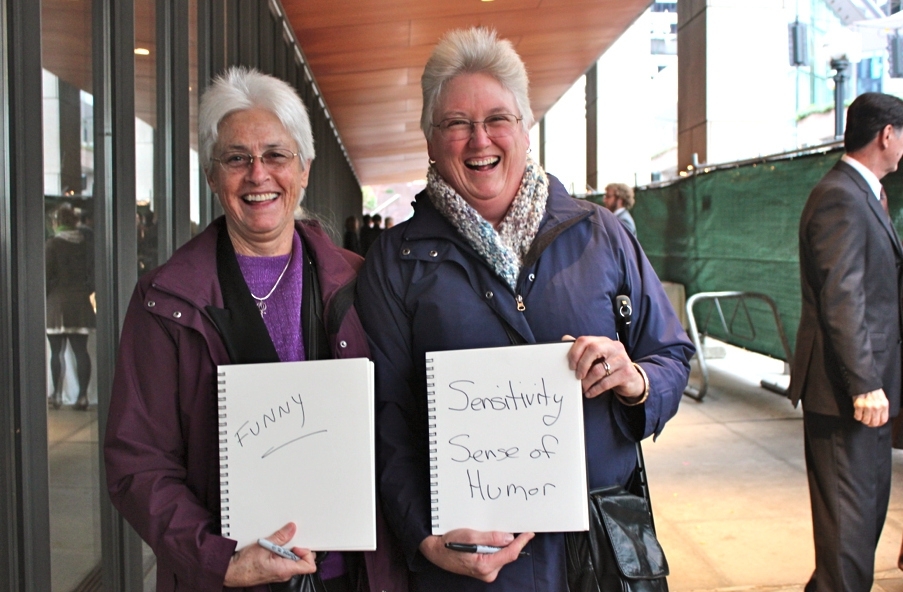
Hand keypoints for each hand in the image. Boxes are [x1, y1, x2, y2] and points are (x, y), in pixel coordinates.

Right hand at [224, 522, 316, 586]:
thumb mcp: (263, 547)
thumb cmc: (244, 565)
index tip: (298, 544)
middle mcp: (285, 573)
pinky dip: (281, 551)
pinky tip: (272, 546)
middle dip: (298, 547)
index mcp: (285, 570)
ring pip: (293, 559)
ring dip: (288, 548)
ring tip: (276, 542)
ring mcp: (280, 572)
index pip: (309, 565)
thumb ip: (280, 538)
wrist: (232, 572)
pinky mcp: (275, 569)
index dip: (307, 553)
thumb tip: (292, 528)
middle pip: (302, 560)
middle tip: (287, 539)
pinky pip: (284, 560)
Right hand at [419, 529, 533, 581]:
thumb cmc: (450, 544)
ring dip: (498, 544)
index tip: (529, 533)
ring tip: (484, 534)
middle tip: (505, 526)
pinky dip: (493, 547)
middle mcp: (487, 572)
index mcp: (485, 565)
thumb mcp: (470, 536)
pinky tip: (483, 541)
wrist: (436, 552)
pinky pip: (494, 556)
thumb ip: (491, 538)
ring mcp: (486, 573)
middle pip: (507, 554)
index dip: (521, 543)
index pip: (510, 554)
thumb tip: (509, 537)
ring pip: (501, 555)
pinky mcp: (484, 569)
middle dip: (508, 541)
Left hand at [563, 335, 644, 400]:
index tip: (570, 366)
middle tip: (577, 376)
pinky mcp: (626, 373)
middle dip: (582, 365)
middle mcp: (614, 347)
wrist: (631, 380)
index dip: (574, 353)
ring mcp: (622, 359)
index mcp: (604, 341)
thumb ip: (582, 349)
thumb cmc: (609, 367)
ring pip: (599, 370)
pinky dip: (595, 390)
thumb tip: (565, 339)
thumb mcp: (597, 357)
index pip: (585, 340)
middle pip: (593, 349)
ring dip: (587, 381)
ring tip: (583, 388)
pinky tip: (590, 393)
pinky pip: (606, 383)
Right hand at [853, 388, 888, 426]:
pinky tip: (857, 414)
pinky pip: (858, 416)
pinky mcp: (858, 405)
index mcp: (884, 405)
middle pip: (874, 422)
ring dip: (863, 420)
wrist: (864, 382)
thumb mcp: (882, 398)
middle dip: (870, 424)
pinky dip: (857, 417)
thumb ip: (882, 407)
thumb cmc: (873, 390)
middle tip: (867, 421)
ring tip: (862, 417)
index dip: (879, 424)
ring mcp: (867, 407)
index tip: (875, 423)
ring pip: (866, 421)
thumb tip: (878, 417)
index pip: (883, 420)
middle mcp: (877, 407)